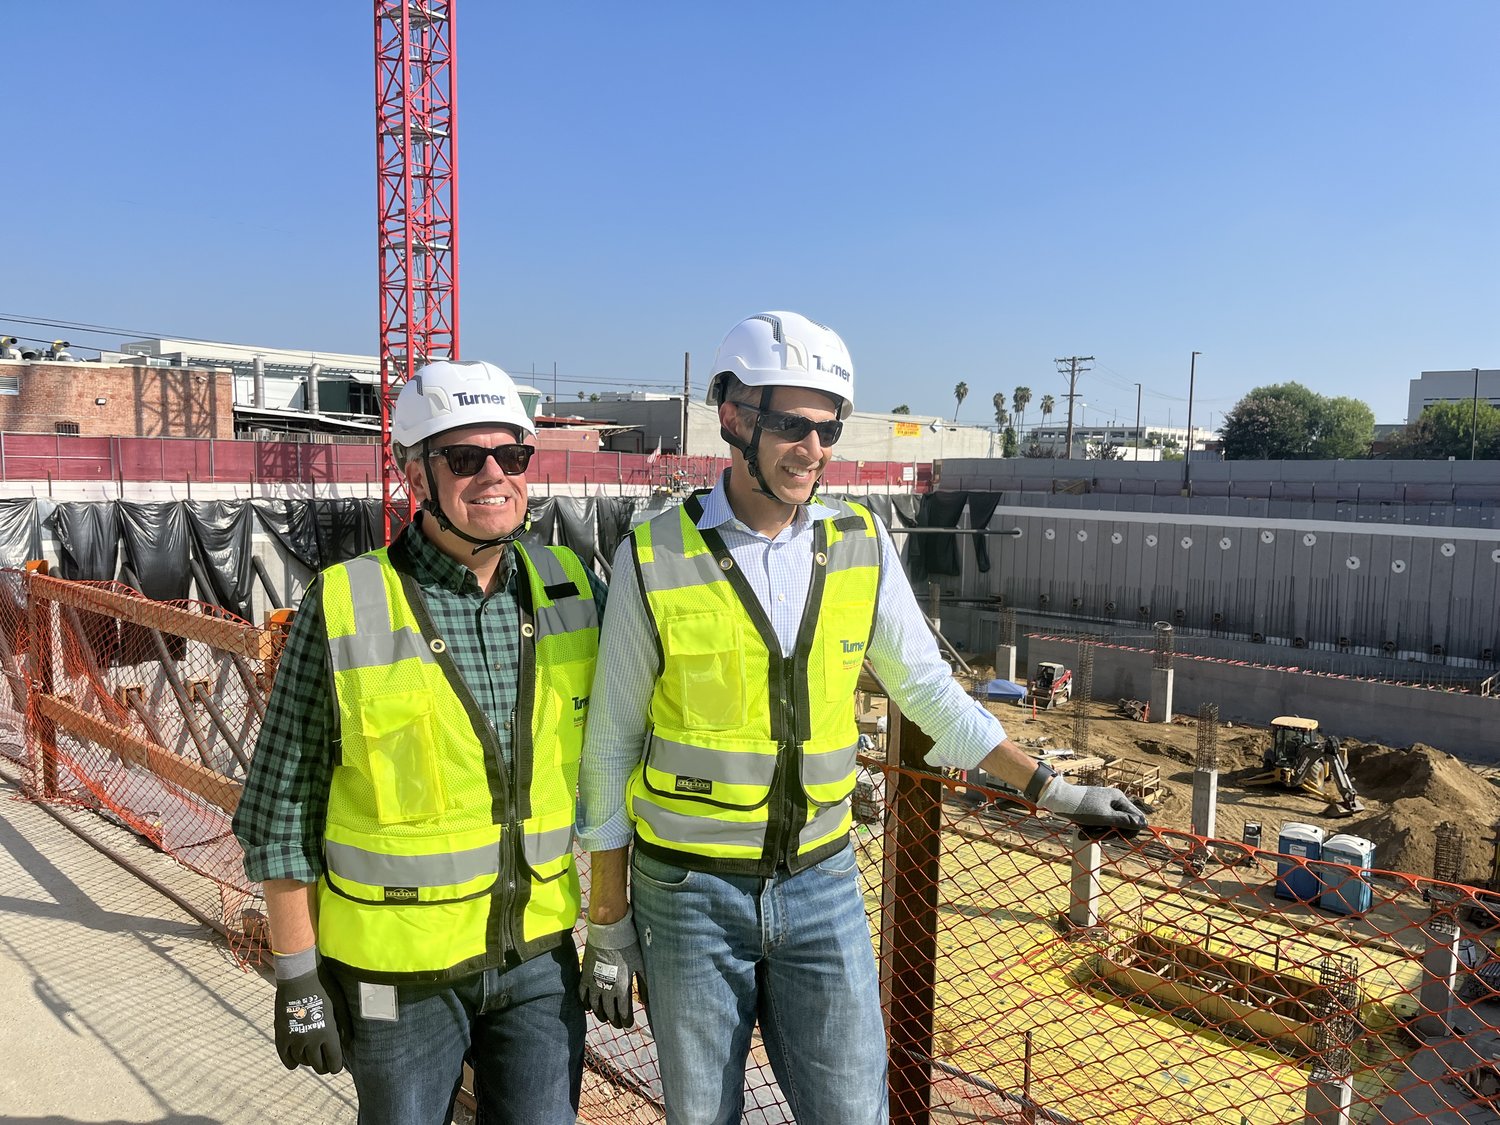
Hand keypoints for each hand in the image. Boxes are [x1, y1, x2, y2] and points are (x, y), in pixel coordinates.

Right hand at [273, 949, 345, 1073]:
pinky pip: (284, 1056)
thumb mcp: (340, 1005)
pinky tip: (295, 1063)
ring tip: (312, 1059)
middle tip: (325, 1065)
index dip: (335, 1066)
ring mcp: (294, 1038)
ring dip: (308, 1062)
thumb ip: (345, 1026)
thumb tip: (348, 1044)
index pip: (333, 1061)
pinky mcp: (281, 1034)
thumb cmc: (324, 987)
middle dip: (323, 1067)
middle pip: (317, 1065)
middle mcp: (311, 1040)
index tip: (336, 1066)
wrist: (299, 976)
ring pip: (302, 1061)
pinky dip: (290, 1062)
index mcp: (328, 1033)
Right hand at [579, 910, 647, 1028]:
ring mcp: (593, 983)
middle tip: (618, 1024)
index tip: (628, 1025)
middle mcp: (606, 989)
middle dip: (614, 1020)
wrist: (609, 931)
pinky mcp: (585, 975)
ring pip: (595, 1007)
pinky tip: (589, 1007)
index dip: (626, 1021)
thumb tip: (647, 1001)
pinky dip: (585, 1003)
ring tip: (605, 1018)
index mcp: (621, 988)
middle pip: (609, 1012)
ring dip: (600, 1015)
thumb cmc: (628, 946)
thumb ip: (644, 985)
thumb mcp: (640, 965)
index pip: (623, 1012)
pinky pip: (582, 995)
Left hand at [1033, 771, 1147, 838]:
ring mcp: (1104, 806)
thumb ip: (1125, 821)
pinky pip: (1098, 825)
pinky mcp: (1094, 812)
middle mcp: (1114, 801)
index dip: (1129, 831)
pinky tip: (1081, 832)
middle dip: (1108, 833)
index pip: (1136, 819)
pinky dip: (1091, 830)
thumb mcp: (1104, 817)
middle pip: (1122, 825)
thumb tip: (1145, 823)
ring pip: (1109, 827)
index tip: (1116, 836)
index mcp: (1119, 799)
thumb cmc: (1081, 807)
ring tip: (1084, 832)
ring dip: (1097, 833)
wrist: (1057, 800)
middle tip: (1094, 835)